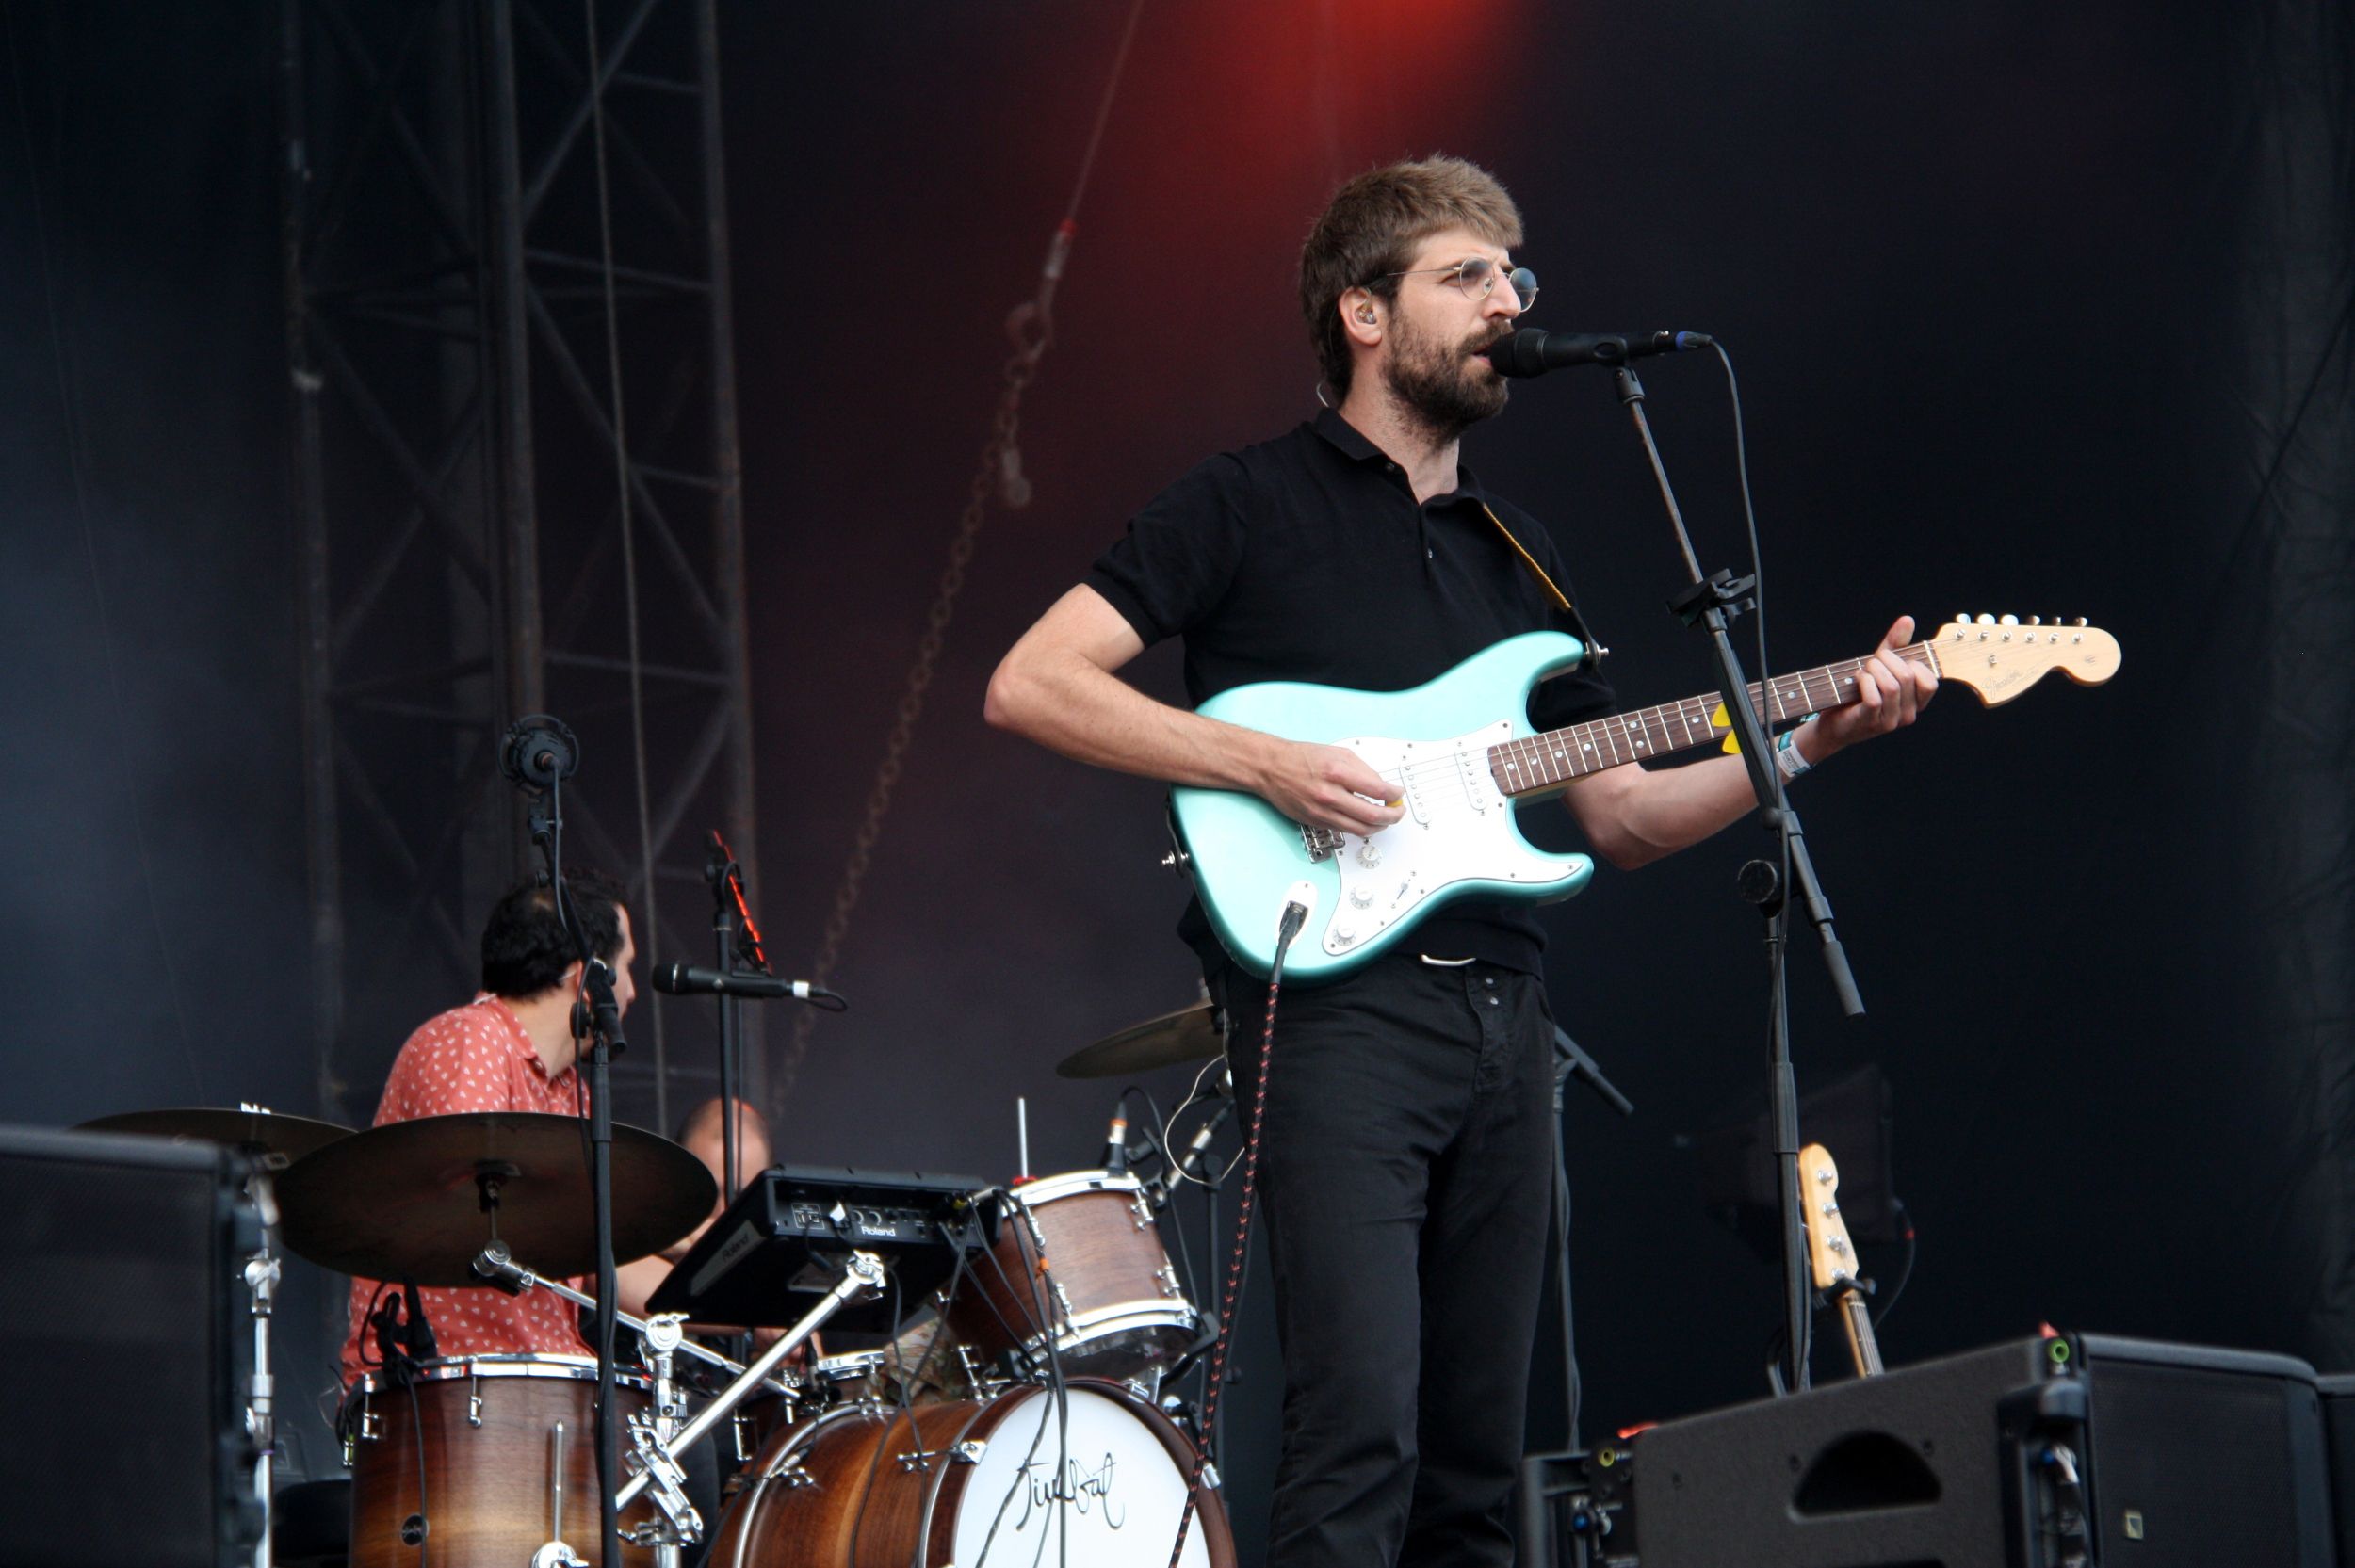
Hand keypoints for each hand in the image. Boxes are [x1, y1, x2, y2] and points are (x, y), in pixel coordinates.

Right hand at [1258, 740, 1402, 835]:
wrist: (1272, 768)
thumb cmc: (1301, 758)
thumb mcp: (1338, 753)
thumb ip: (1363, 770)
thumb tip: (1382, 787)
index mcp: (1338, 772)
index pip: (1378, 790)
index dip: (1394, 795)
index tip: (1398, 795)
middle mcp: (1330, 795)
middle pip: (1373, 815)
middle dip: (1392, 816)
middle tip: (1398, 812)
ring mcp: (1322, 812)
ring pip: (1361, 829)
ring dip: (1379, 827)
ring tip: (1385, 820)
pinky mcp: (1316, 822)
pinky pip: (1345, 830)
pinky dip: (1360, 827)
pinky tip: (1365, 821)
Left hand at [1808, 616, 1937, 758]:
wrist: (1834, 721)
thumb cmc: (1860, 691)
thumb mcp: (1881, 665)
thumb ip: (1897, 644)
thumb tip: (1907, 620)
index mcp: (1916, 702)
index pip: (1930, 682)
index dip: (1912, 664)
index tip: (1894, 661)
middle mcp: (1908, 714)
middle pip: (1907, 677)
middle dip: (1886, 661)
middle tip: (1872, 661)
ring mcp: (1890, 721)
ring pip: (1892, 686)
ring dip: (1874, 670)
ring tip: (1864, 670)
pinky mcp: (1870, 722)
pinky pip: (1874, 698)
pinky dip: (1864, 682)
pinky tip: (1858, 679)